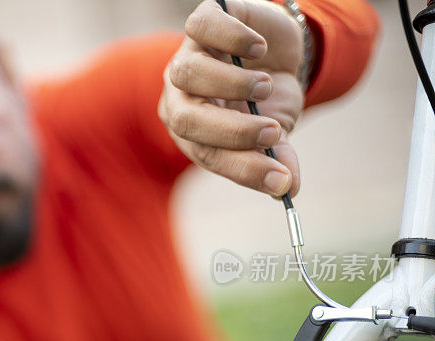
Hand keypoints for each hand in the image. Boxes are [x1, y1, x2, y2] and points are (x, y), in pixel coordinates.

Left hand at [160, 0, 306, 197]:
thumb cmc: (267, 99)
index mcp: (191, 131)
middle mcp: (180, 94)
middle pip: (185, 118)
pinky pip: (201, 26)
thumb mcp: (276, 131)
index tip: (280, 179)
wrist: (278, 52)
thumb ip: (278, 159)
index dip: (242, 168)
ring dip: (233, 85)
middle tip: (272, 132)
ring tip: (265, 87)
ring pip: (188, 73)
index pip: (205, 153)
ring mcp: (188, 56)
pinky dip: (232, 38)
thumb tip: (289, 189)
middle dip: (232, 132)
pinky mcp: (203, 22)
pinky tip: (258, 48)